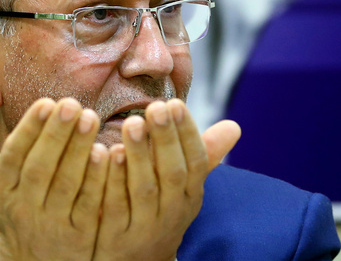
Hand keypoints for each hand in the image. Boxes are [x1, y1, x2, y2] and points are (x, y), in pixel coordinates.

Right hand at [0, 99, 109, 260]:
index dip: (29, 129)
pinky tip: (106, 153)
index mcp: (1, 189)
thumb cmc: (12, 210)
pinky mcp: (78, 236)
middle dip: (56, 134)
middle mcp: (23, 207)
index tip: (46, 102)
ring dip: (78, 149)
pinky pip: (88, 204)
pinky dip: (97, 179)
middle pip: (40, 167)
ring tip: (90, 118)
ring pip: (66, 183)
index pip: (13, 155)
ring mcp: (51, 223)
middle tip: (72, 104)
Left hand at [94, 99, 240, 260]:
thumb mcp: (185, 188)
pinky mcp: (117, 236)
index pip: (195, 161)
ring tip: (131, 123)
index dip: (187, 133)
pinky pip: (115, 205)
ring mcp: (146, 225)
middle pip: (173, 173)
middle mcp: (173, 211)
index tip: (175, 103)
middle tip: (155, 107)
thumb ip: (203, 155)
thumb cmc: (162, 211)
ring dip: (139, 154)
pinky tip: (105, 152)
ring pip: (145, 189)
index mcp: (190, 195)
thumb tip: (235, 126)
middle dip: (165, 138)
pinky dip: (113, 179)